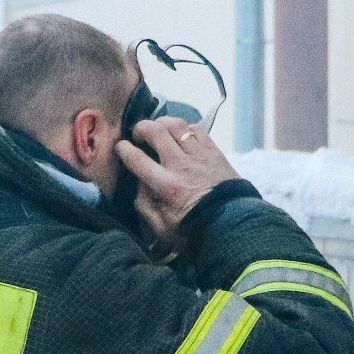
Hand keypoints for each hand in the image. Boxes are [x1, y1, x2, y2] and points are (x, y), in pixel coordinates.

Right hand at [117, 118, 241, 243]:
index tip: (120, 147)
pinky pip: (197, 129)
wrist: (233, 226)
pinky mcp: (214, 152)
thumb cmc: (194, 230)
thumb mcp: (162, 228)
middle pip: (156, 131)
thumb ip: (144, 206)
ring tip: (157, 129)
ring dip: (162, 123)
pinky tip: (180, 135)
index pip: (137, 159)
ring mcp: (199, 156)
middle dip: (141, 128)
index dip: (123, 149)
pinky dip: (185, 128)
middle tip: (137, 134)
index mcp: (165, 186)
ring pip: (177, 125)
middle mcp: (181, 165)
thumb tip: (138, 184)